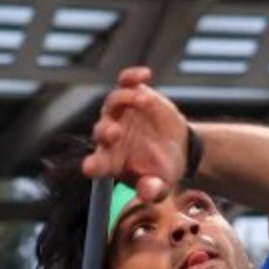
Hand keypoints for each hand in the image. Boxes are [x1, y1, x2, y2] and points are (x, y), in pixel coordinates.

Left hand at [83, 66, 188, 202]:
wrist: (178, 148)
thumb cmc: (163, 171)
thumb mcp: (162, 186)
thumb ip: (152, 191)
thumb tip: (146, 194)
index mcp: (112, 161)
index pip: (97, 164)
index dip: (93, 165)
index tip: (90, 168)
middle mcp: (110, 135)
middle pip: (100, 130)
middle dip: (105, 131)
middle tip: (115, 133)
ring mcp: (119, 113)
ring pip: (113, 103)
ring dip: (124, 100)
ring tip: (143, 102)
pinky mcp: (132, 95)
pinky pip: (126, 82)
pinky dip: (132, 76)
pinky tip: (145, 75)